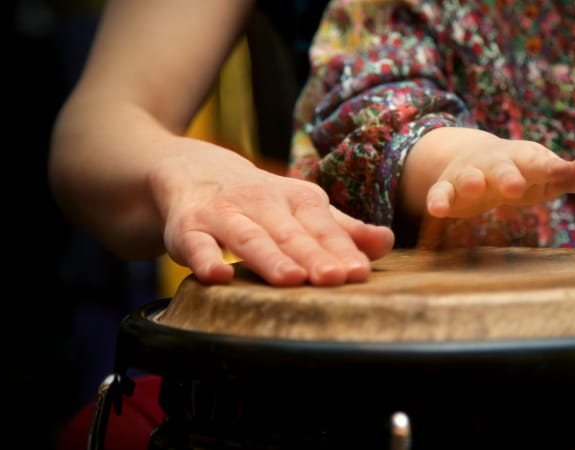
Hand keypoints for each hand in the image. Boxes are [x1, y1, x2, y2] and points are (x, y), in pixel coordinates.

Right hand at [151, 138, 393, 285]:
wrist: (191, 169)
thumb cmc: (260, 201)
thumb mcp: (303, 208)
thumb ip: (342, 229)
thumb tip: (387, 243)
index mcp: (297, 200)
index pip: (323, 227)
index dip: (341, 249)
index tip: (359, 273)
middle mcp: (263, 203)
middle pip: (291, 234)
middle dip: (313, 256)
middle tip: (335, 279)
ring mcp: (224, 215)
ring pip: (249, 237)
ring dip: (269, 258)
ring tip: (291, 280)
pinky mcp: (188, 228)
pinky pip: (195, 244)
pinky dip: (204, 259)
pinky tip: (217, 276)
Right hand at [404, 127, 574, 217]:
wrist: (473, 158)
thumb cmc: (520, 173)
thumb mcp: (545, 175)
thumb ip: (571, 174)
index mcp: (525, 160)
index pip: (542, 163)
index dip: (553, 169)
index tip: (564, 173)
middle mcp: (497, 164)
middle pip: (503, 168)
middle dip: (508, 177)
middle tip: (516, 187)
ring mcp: (470, 175)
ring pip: (469, 177)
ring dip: (471, 182)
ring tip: (473, 187)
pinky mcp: (448, 189)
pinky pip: (440, 193)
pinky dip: (437, 200)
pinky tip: (436, 210)